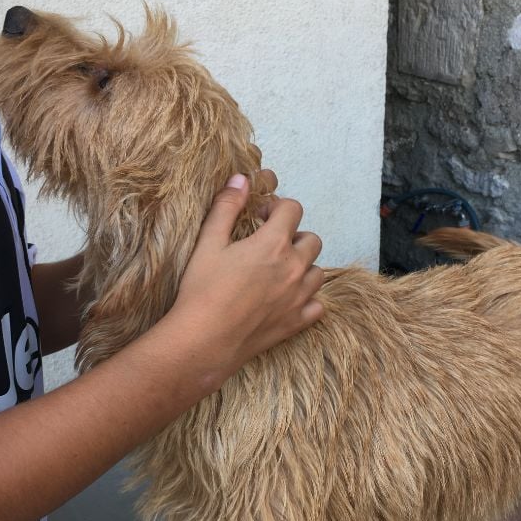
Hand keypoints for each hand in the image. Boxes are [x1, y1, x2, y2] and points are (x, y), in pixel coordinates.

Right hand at [167, 171, 323, 386]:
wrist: (204, 340)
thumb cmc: (202, 290)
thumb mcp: (208, 243)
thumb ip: (227, 207)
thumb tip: (240, 179)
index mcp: (274, 244)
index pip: (294, 209)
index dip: (278, 208)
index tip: (261, 218)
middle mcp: (294, 268)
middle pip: (312, 240)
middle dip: (294, 236)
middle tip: (270, 245)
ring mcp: (299, 297)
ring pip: (318, 272)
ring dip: (303, 266)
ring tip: (279, 272)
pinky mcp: (296, 322)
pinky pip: (318, 305)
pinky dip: (308, 299)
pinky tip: (288, 299)